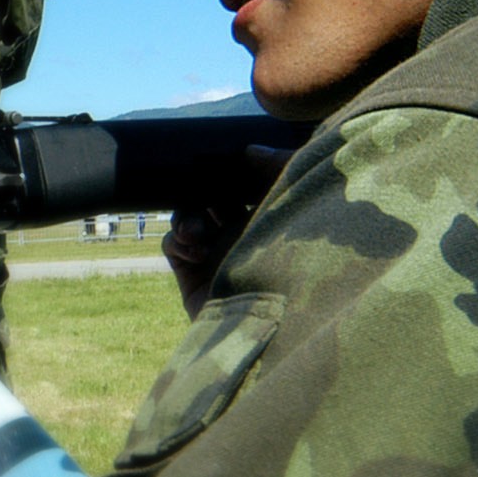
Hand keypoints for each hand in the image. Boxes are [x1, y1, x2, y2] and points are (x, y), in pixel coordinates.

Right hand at [162, 144, 293, 316]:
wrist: (284, 326)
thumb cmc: (306, 261)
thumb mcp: (302, 202)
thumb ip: (281, 167)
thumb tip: (248, 150)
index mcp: (273, 215)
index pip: (242, 183)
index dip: (229, 171)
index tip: (223, 163)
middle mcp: (244, 234)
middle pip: (210, 199)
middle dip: (204, 193)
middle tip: (207, 197)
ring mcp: (217, 256)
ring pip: (188, 218)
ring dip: (187, 217)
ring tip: (196, 234)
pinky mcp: (194, 277)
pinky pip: (171, 245)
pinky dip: (175, 240)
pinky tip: (193, 249)